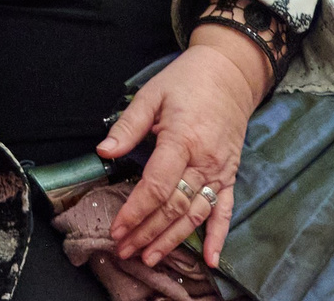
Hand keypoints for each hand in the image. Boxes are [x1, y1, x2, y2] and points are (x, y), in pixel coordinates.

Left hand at [98, 29, 262, 269]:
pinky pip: (225, 210)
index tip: (117, 228)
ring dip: (172, 240)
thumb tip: (103, 151)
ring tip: (150, 258)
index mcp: (182, 138)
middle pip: (174, 206)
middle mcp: (204, 160)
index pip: (157, 186)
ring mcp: (220, 170)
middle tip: (125, 250)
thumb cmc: (186, 81)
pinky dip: (218, 236)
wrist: (230, 73)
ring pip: (195, 214)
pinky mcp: (230, 174)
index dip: (135, 211)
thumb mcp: (152, 93)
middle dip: (147, 232)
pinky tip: (209, 259)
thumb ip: (128, 125)